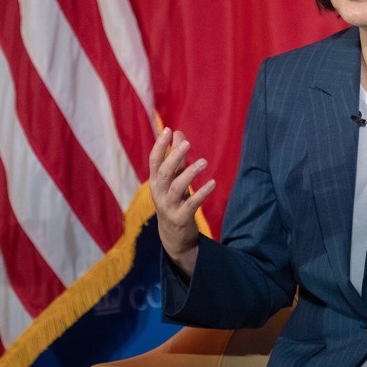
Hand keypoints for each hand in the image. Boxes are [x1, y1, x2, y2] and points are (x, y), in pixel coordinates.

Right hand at [148, 127, 215, 275]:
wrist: (173, 236)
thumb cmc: (173, 201)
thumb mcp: (173, 179)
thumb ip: (176, 158)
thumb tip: (178, 133)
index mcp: (155, 182)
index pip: (154, 161)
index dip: (160, 145)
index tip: (168, 130)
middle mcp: (158, 193)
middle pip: (164, 173)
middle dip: (174, 157)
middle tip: (187, 144)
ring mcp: (168, 206)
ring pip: (176, 187)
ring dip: (189, 173)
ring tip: (203, 162)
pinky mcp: (180, 218)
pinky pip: (191, 204)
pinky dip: (202, 193)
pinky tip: (213, 183)